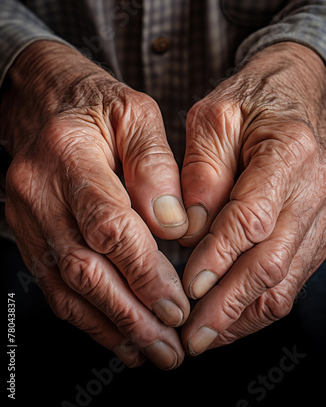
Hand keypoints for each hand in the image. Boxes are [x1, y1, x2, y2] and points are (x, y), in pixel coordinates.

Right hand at [1, 41, 189, 368]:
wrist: (43, 98)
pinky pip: (53, 282)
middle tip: (168, 344)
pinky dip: (86, 314)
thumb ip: (155, 166)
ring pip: (64, 285)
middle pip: (83, 267)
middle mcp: (38, 191)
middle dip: (130, 313)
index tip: (177, 303)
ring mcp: (26, 215)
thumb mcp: (136, 114)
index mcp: (69, 154)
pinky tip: (115, 332)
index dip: (143, 271)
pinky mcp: (28, 231)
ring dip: (109, 324)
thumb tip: (171, 225)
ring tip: (149, 351)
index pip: (107, 225)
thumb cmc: (94, 104)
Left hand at [179, 43, 325, 354]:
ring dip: (244, 315)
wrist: (290, 99)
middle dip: (228, 304)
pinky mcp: (318, 231)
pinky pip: (293, 279)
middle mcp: (316, 186)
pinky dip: (260, 306)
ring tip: (205, 338)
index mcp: (289, 151)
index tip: (188, 289)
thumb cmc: (247, 105)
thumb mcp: (212, 119)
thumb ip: (201, 170)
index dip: (219, 257)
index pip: (251, 218)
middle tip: (191, 335)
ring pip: (286, 280)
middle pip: (272, 260)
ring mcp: (324, 213)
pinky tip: (230, 320)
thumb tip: (190, 228)